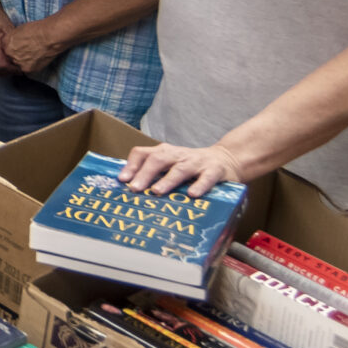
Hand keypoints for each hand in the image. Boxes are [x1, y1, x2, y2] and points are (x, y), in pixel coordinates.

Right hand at [0, 0, 19, 75]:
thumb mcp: (9, 29)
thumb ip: (13, 44)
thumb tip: (22, 55)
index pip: (1, 64)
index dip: (12, 69)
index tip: (20, 69)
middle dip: (8, 71)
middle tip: (18, 71)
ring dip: (2, 68)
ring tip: (13, 67)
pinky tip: (5, 61)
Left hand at [2, 20, 65, 75]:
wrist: (50, 37)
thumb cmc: (38, 29)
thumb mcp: (19, 29)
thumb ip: (13, 38)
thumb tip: (13, 42)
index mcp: (5, 43)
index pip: (3, 49)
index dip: (11, 48)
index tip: (17, 47)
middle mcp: (9, 54)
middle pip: (9, 58)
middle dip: (15, 56)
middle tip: (26, 52)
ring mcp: (18, 63)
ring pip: (17, 65)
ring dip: (22, 62)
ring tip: (33, 55)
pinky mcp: (27, 69)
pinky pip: (27, 70)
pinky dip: (31, 66)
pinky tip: (37, 59)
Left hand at [119, 141, 245, 197]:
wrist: (225, 159)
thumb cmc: (190, 167)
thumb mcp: (170, 166)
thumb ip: (152, 174)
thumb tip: (128, 191)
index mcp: (164, 153)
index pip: (143, 153)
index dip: (131, 165)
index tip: (122, 180)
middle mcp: (178, 155)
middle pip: (158, 159)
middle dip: (145, 174)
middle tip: (134, 188)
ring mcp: (196, 162)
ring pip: (180, 169)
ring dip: (167, 180)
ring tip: (157, 191)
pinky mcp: (214, 171)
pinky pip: (206, 177)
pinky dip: (200, 185)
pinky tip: (192, 195)